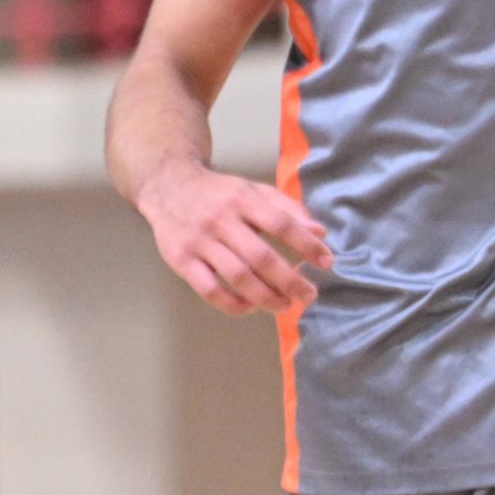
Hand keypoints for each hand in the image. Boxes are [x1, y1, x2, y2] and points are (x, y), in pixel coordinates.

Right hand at [138, 161, 330, 314]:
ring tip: (285, 306)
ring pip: (237, 276)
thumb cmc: (220, 192)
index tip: (327, 262)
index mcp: (244, 200)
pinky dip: (231, 303)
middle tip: (309, 296)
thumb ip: (288, 209)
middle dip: (290, 280)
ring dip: (265, 296)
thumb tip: (320, 232)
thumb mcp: (254, 190)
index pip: (282, 224)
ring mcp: (200, 241)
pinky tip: (250, 307)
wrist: (168, 186)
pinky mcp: (180, 260)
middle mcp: (222, 220)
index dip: (307, 244)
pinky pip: (208, 289)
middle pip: (261, 256)